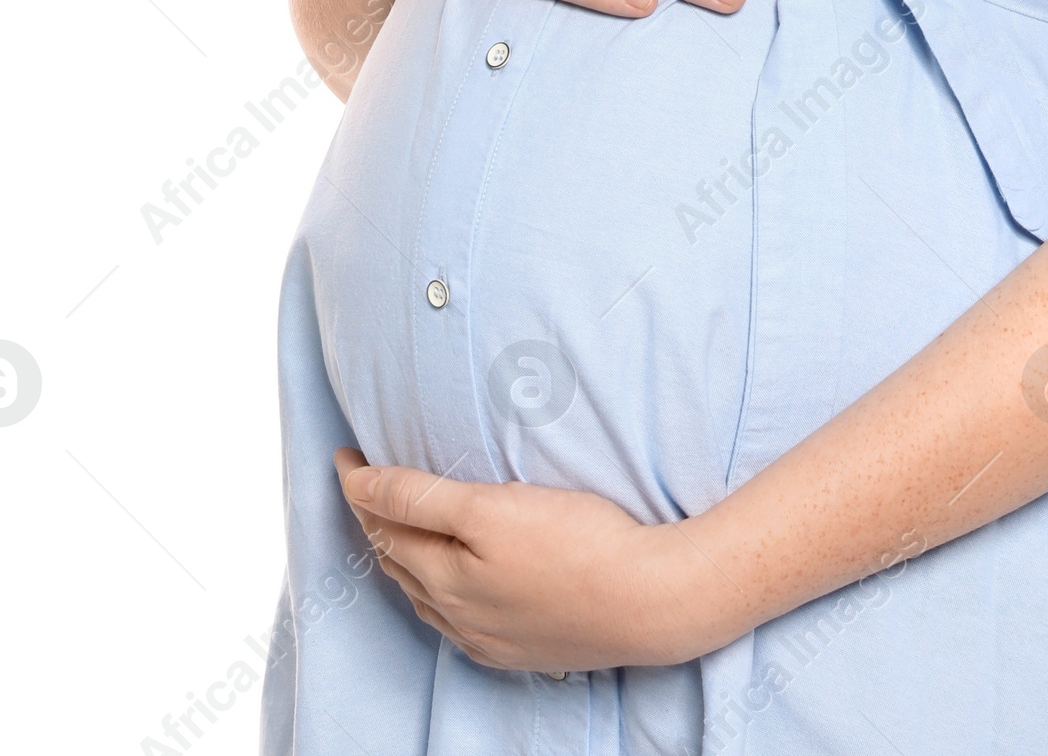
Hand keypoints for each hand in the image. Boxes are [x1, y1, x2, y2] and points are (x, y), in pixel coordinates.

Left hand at [335, 447, 721, 670]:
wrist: (649, 602)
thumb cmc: (578, 544)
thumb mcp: (493, 507)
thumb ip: (421, 497)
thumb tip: (360, 486)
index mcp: (444, 577)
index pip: (384, 523)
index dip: (359, 485)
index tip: (343, 454)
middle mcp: (458, 614)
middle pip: (399, 562)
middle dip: (374, 521)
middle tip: (363, 482)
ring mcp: (489, 636)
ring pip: (425, 595)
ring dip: (403, 558)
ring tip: (394, 528)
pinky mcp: (520, 648)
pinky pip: (457, 622)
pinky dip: (436, 594)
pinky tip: (448, 586)